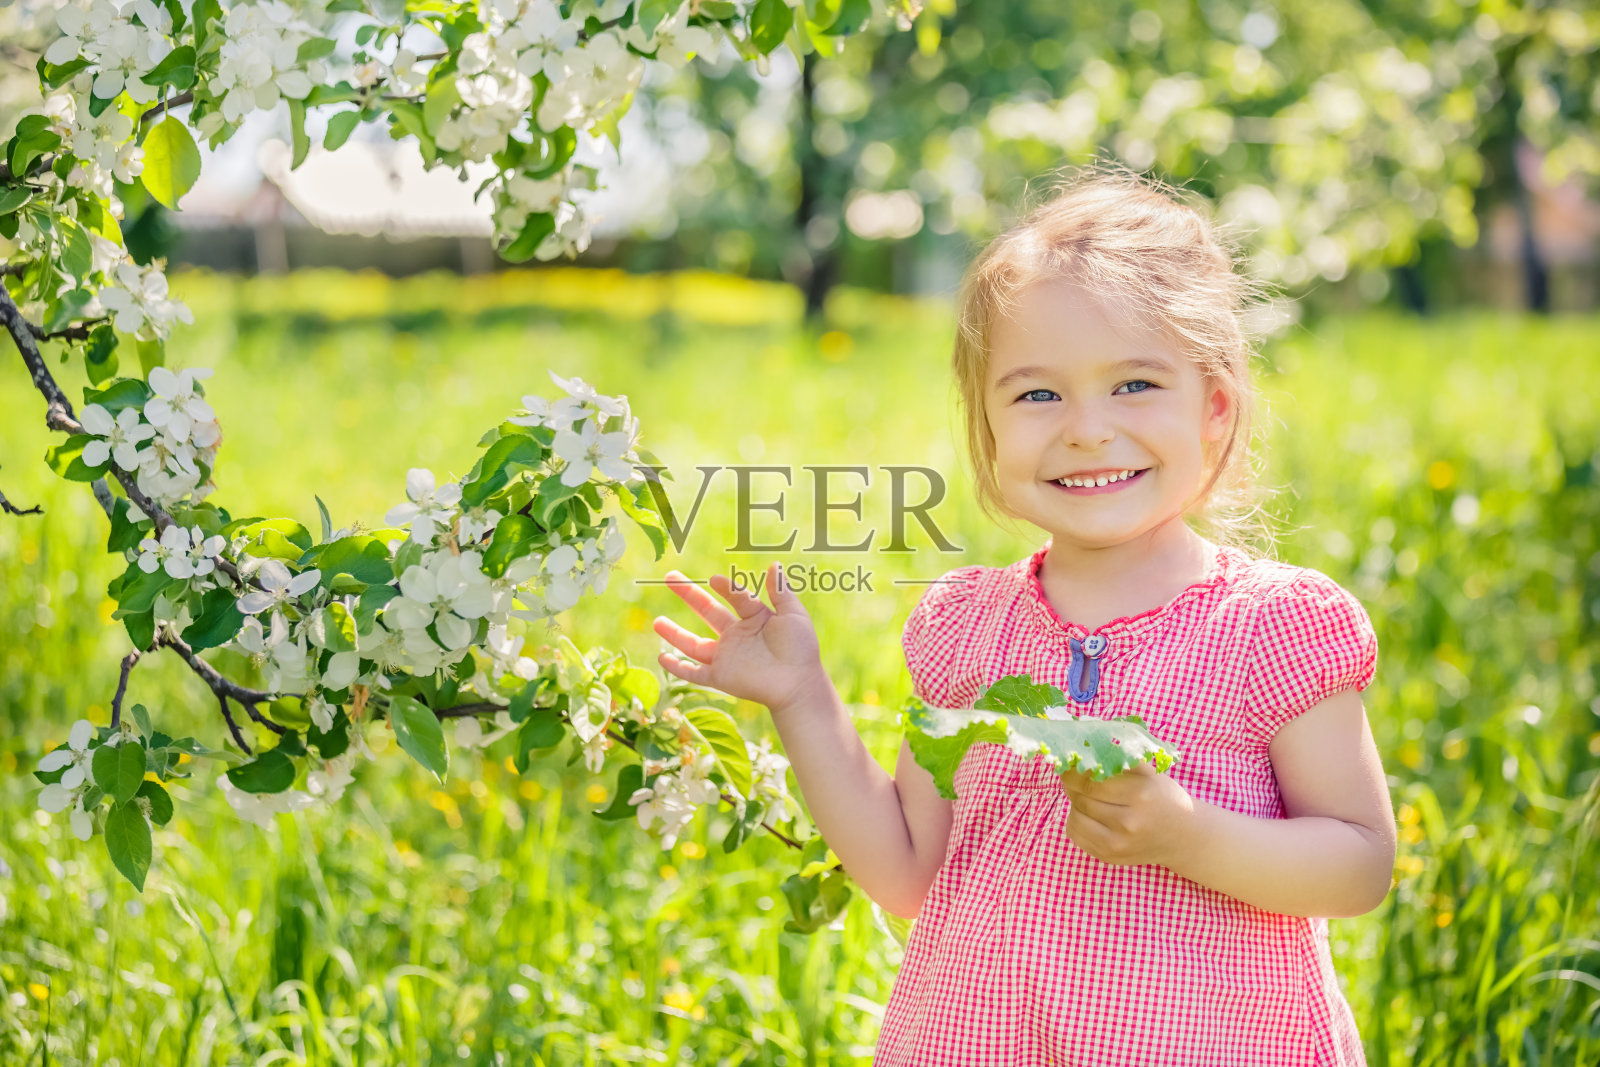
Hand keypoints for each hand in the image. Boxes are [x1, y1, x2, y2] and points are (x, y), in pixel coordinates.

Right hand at [653, 561, 826, 713]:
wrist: (798, 683)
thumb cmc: (800, 649)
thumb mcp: (792, 615)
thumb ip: (780, 591)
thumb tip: (773, 565)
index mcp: (754, 619)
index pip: (735, 597)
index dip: (726, 587)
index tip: (715, 579)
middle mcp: (736, 636)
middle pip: (707, 611)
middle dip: (688, 594)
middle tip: (670, 576)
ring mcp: (726, 656)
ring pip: (693, 644)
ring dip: (674, 634)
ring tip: (656, 622)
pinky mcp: (720, 677)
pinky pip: (693, 672)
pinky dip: (677, 668)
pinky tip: (661, 658)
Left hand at [1059, 760, 1198, 869]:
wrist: (1183, 837)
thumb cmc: (1163, 797)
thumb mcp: (1149, 773)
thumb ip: (1119, 758)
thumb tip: (1083, 747)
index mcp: (1140, 794)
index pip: (1091, 781)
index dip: (1073, 771)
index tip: (1071, 763)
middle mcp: (1128, 822)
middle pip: (1081, 799)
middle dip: (1072, 785)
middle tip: (1074, 776)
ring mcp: (1118, 844)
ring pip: (1075, 817)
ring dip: (1075, 803)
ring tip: (1086, 796)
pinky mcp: (1109, 857)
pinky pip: (1075, 835)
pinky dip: (1076, 821)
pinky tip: (1089, 814)